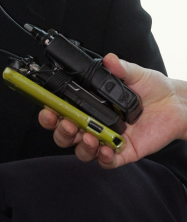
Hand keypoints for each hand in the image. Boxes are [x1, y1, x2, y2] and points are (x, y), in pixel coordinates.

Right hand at [39, 53, 186, 167]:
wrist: (175, 104)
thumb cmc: (152, 88)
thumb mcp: (135, 74)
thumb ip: (120, 68)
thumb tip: (109, 59)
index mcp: (90, 104)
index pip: (63, 110)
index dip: (51, 111)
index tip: (48, 108)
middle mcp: (94, 123)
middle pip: (66, 134)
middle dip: (60, 131)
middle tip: (66, 122)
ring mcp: (106, 139)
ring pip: (82, 150)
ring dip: (80, 145)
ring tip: (88, 136)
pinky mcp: (123, 152)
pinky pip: (107, 162)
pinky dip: (102, 158)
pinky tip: (105, 148)